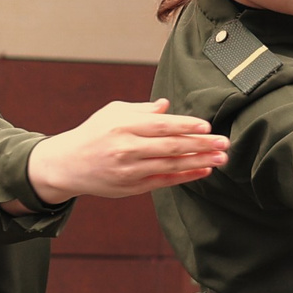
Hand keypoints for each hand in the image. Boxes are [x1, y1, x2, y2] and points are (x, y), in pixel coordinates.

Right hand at [26, 99, 226, 202]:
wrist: (68, 165)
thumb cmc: (93, 134)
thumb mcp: (112, 113)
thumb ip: (141, 109)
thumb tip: (167, 106)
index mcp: (122, 125)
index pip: (160, 125)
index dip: (185, 126)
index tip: (207, 126)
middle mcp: (126, 148)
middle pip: (170, 147)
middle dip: (200, 145)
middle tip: (224, 143)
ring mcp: (129, 170)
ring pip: (170, 166)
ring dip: (199, 162)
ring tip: (220, 158)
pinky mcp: (131, 187)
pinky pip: (164, 181)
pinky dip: (185, 177)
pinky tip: (202, 171)